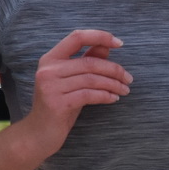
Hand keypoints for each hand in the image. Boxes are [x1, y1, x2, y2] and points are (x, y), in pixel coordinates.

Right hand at [19, 30, 131, 154]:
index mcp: (50, 58)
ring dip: (113, 84)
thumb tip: (106, 45)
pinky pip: (89, 95)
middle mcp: (48, 70)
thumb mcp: (72, 81)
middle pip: (89, 62)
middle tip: (129, 79)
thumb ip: (86, 61)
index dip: (99, 36)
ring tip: (124, 90)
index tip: (119, 43)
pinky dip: (105, 96)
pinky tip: (114, 99)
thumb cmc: (59, 104)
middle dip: (114, 69)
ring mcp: (50, 86)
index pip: (76, 37)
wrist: (39, 133)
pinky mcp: (57, 103)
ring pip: (92, 79)